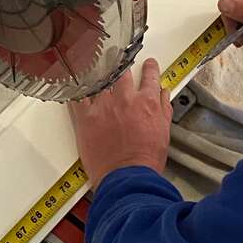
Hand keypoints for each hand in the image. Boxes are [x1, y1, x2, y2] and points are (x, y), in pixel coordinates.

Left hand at [69, 59, 172, 190]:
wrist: (127, 177)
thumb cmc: (145, 160)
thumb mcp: (163, 132)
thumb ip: (163, 109)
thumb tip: (163, 95)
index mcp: (146, 102)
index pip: (150, 77)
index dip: (149, 68)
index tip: (148, 65)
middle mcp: (125, 99)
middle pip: (123, 74)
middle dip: (123, 69)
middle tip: (122, 68)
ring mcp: (104, 106)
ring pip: (101, 81)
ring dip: (102, 77)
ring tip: (100, 74)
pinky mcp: (86, 116)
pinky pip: (79, 96)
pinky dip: (79, 90)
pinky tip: (79, 86)